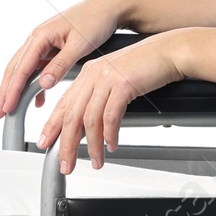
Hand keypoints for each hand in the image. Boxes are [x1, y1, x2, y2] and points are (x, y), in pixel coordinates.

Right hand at [0, 0, 124, 119]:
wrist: (108, 6)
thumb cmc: (95, 21)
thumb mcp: (79, 45)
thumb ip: (61, 65)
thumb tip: (43, 83)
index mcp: (40, 36)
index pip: (21, 68)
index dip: (12, 90)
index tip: (6, 108)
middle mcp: (37, 38)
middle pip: (15, 69)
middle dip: (5, 92)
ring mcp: (42, 42)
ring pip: (23, 69)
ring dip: (16, 89)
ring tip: (9, 109)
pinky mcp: (51, 47)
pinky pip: (37, 67)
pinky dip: (35, 84)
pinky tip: (38, 101)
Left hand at [36, 33, 185, 172]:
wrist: (169, 51)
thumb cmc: (146, 66)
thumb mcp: (116, 80)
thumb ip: (100, 96)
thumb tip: (91, 124)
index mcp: (87, 74)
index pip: (63, 104)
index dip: (52, 127)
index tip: (46, 144)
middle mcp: (92, 75)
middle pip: (71, 115)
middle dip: (66, 144)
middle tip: (66, 164)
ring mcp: (106, 78)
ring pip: (90, 120)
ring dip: (92, 145)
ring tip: (96, 161)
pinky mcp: (122, 84)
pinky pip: (110, 116)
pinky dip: (110, 135)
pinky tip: (112, 145)